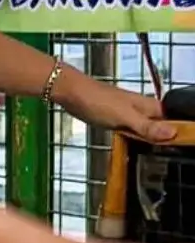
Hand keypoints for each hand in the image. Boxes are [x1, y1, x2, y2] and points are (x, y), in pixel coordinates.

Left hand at [56, 69, 174, 141]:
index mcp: (149, 105)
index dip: (171, 133)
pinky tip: (130, 143)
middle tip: (154, 151)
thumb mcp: (124, 117)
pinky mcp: (115, 117)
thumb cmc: (96, 101)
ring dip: (144, 138)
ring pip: (144, 128)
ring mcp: (127, 112)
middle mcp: (141, 107)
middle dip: (158, 138)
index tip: (167, 147)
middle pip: (158, 126)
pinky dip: (131, 136)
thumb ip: (146, 127)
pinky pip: (130, 128)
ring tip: (143, 149)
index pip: (172, 120)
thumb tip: (172, 133)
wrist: (70, 92)